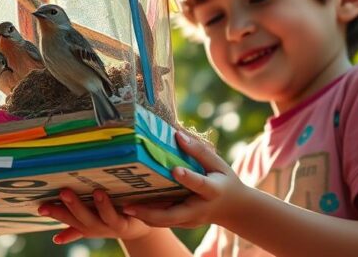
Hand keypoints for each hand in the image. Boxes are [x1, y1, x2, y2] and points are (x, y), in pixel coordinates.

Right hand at [38, 188, 153, 244]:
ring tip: (89, 191)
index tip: (39, 208)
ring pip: (96, 218)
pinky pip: (114, 217)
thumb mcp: (92, 223)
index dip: (54, 213)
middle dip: (70, 207)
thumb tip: (56, 240)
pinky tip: (101, 194)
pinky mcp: (123, 226)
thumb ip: (74, 230)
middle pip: (79, 218)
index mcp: (84, 225)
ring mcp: (108, 228)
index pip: (66, 218)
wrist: (140, 229)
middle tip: (62, 192)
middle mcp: (94, 228)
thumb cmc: (113, 220)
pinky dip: (108, 207)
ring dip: (93, 206)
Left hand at [122, 131, 245, 229]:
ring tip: (122, 206)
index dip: (188, 178)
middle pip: (173, 215)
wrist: (234, 209)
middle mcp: (199, 209)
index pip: (199, 185)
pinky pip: (163, 221)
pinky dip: (147, 216)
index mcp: (212, 191)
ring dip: (143, 215)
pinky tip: (129, 207)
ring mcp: (189, 220)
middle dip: (150, 212)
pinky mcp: (182, 223)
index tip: (175, 170)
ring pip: (164, 222)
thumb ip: (199, 151)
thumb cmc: (225, 181)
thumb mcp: (218, 164)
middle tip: (128, 205)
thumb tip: (177, 134)